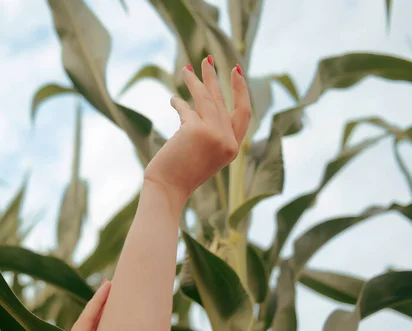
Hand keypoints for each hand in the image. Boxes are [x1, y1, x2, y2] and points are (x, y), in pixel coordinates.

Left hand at [144, 57, 251, 204]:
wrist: (167, 190)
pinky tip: (173, 99)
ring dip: (196, 81)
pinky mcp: (196, 130)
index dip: (241, 91)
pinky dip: (178, 103)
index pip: (244, 114)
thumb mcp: (201, 153)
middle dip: (214, 78)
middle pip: (223, 101)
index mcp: (233, 149)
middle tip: (207, 59)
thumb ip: (206, 132)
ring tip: (187, 68)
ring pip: (206, 99)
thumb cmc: (179, 176)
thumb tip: (193, 105)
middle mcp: (228, 141)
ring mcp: (214, 135)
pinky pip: (186, 109)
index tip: (236, 71)